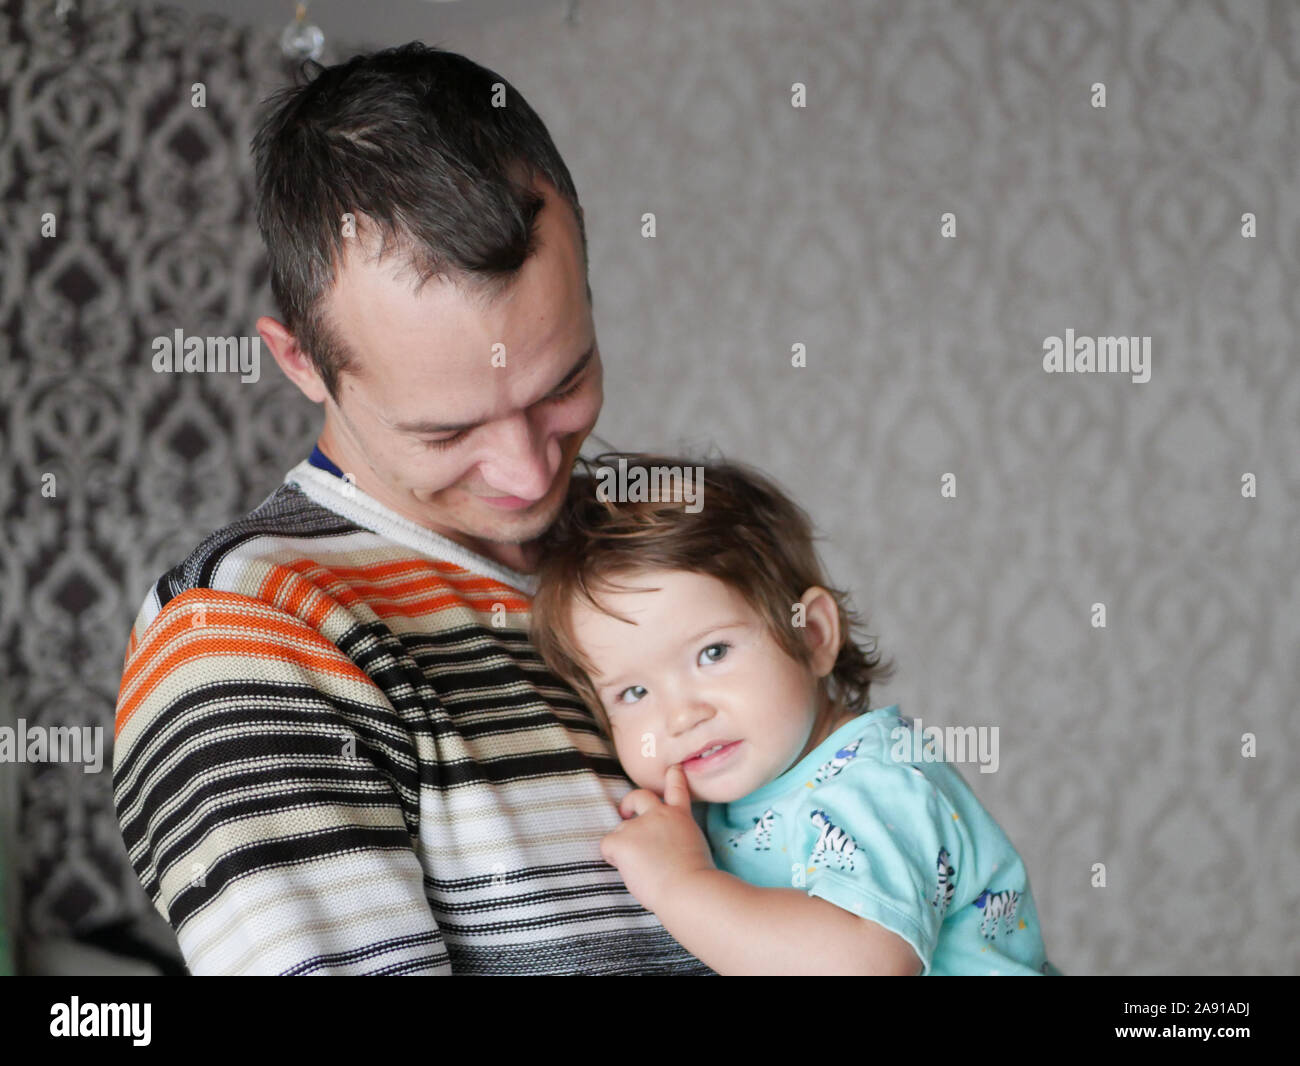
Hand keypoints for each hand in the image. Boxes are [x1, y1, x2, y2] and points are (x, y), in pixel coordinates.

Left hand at [601, 764, 715, 912]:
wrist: (687, 888)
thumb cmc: (695, 879)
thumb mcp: (696, 848)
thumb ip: (677, 839)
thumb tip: (663, 849)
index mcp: (680, 817)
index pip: (676, 789)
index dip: (674, 776)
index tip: (673, 768)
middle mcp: (659, 815)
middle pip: (639, 796)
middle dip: (629, 802)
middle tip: (625, 812)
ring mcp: (639, 826)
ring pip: (621, 831)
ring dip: (625, 845)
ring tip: (640, 868)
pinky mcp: (622, 840)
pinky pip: (607, 847)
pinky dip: (612, 858)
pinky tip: (627, 869)